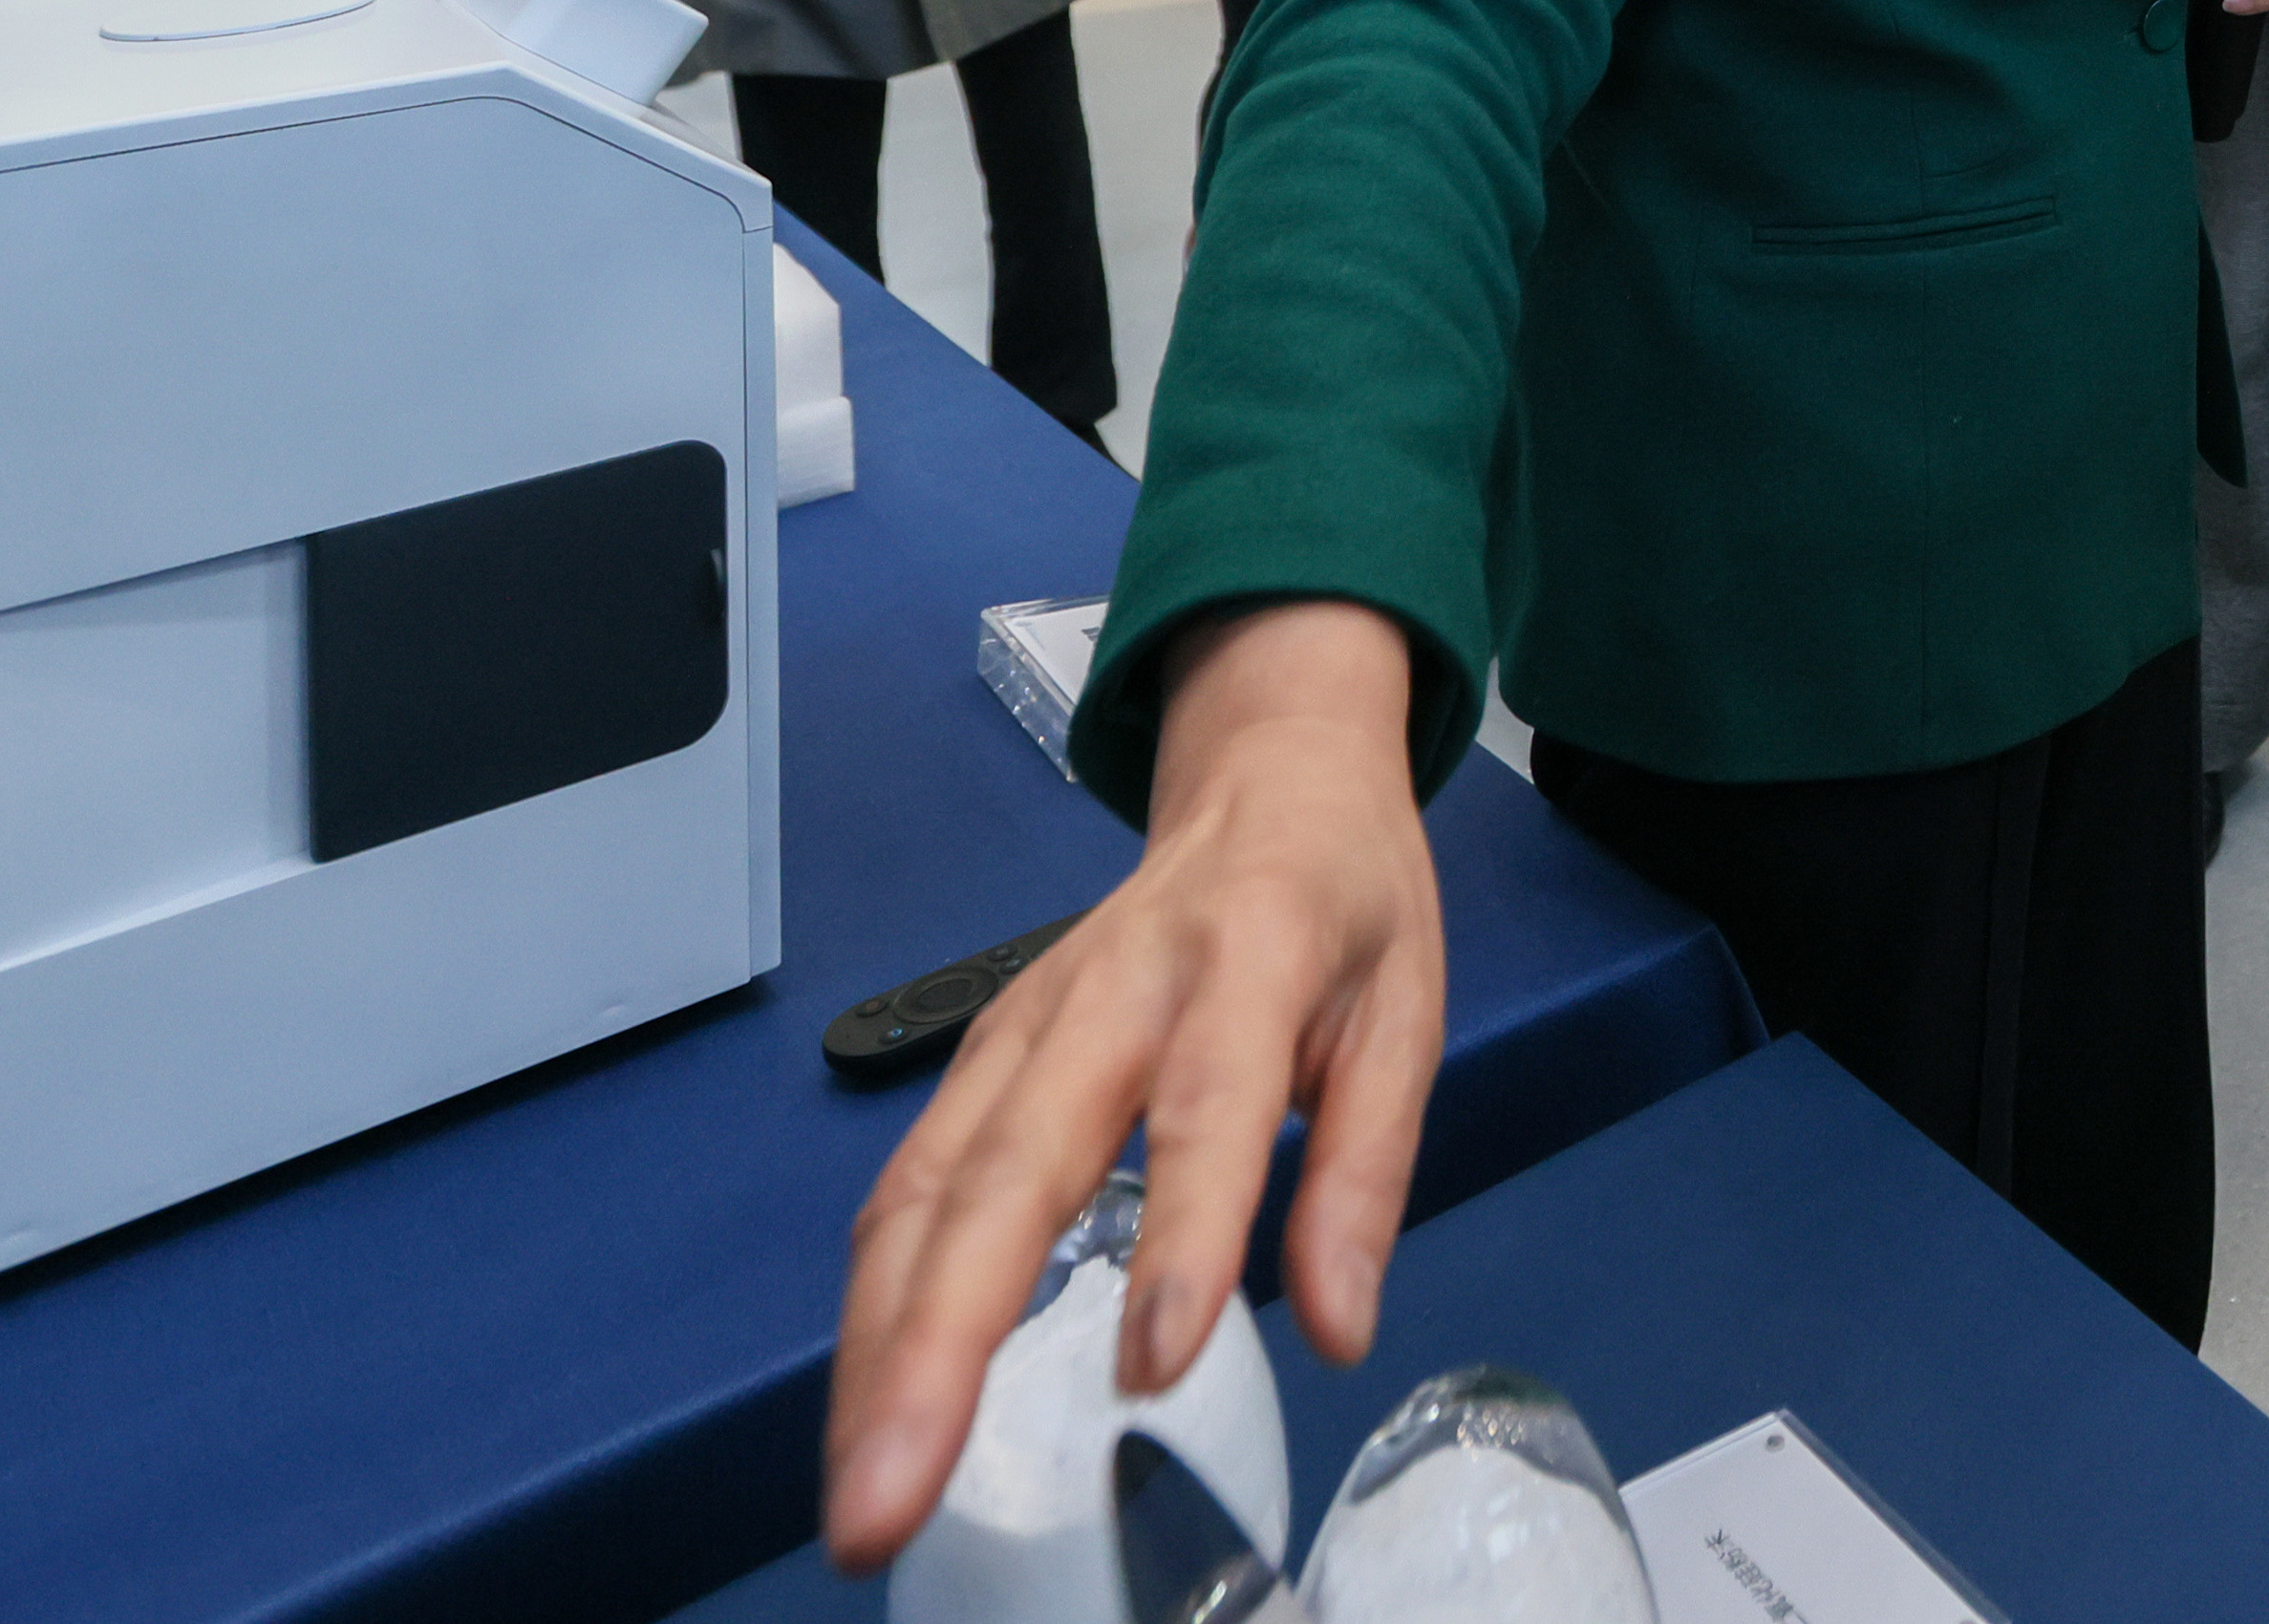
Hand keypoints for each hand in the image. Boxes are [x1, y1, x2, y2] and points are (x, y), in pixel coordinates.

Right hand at [824, 603, 1446, 1568]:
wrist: (1269, 775)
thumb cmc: (1348, 903)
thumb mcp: (1409, 1014)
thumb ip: (1367, 1171)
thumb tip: (1343, 1329)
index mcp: (1246, 962)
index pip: (1207, 1109)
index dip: (1180, 1237)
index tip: (1153, 1368)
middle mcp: (1107, 993)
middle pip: (1007, 1169)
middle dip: (940, 1342)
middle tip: (892, 1493)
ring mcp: (1022, 1024)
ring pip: (924, 1191)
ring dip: (881, 1347)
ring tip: (859, 1490)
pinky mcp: (981, 1055)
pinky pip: (909, 1185)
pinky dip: (878, 1300)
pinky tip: (869, 1400)